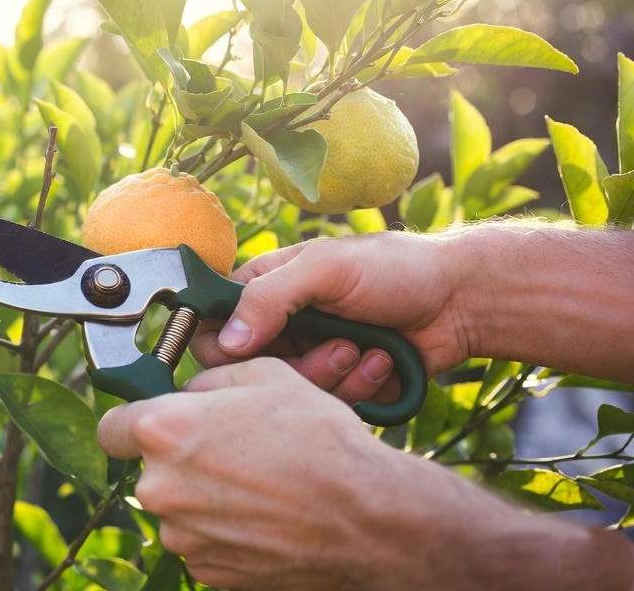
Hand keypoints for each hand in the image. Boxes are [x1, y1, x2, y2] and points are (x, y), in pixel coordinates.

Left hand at [96, 359, 633, 589]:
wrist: (367, 517)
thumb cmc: (320, 441)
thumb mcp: (264, 376)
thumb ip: (209, 380)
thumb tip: (187, 392)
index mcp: (164, 430)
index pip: (110, 428)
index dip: (132, 423)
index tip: (151, 424)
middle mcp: (160, 487)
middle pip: (149, 469)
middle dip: (180, 460)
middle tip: (229, 452)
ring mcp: (182, 536)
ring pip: (177, 508)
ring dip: (203, 497)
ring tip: (257, 484)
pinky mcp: (206, 572)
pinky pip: (202, 542)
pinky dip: (223, 530)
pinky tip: (263, 515)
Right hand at [192, 232, 473, 403]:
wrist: (461, 301)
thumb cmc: (395, 270)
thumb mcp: (326, 270)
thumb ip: (270, 298)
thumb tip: (224, 341)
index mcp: (265, 288)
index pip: (213, 325)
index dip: (225, 345)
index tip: (250, 352)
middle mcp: (281, 326)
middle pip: (250, 370)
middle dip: (294, 366)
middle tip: (334, 345)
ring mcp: (310, 357)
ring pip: (290, 393)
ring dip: (333, 375)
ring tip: (365, 349)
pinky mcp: (340, 386)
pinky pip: (329, 406)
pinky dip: (360, 386)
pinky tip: (384, 362)